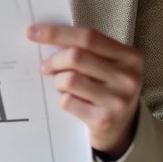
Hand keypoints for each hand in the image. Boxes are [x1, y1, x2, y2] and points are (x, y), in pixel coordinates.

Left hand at [29, 25, 142, 158]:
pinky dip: (62, 99)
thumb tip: (43, 36)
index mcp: (130, 57)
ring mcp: (118, 101)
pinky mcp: (104, 120)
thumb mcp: (107, 65)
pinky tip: (70, 101)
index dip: (57, 32)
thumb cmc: (107, 89)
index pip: (88, 37)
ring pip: (69, 79)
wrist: (122, 128)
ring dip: (57, 82)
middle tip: (45, 67)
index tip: (32, 32)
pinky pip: (68, 102)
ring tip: (61, 86)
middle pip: (76, 56)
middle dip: (54, 60)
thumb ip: (85, 50)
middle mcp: (128, 77)